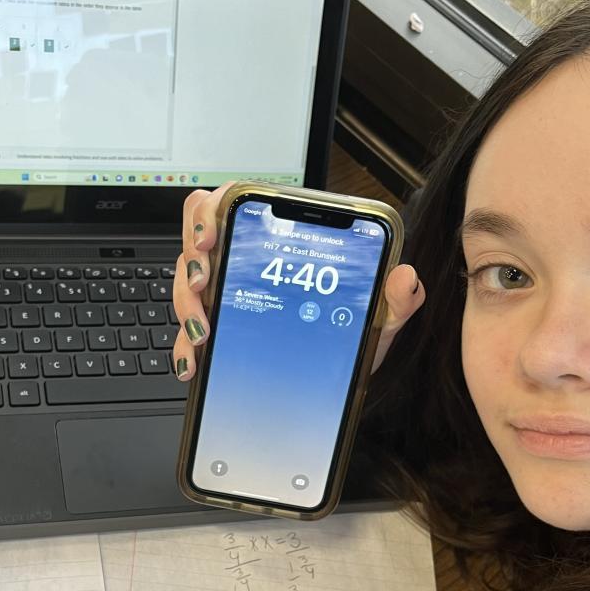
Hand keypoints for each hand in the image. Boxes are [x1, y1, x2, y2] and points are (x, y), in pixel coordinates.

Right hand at [172, 183, 424, 379]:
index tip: (212, 235)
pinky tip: (193, 364)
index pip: (233, 203)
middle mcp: (244, 262)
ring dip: (188, 307)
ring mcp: (225, 297)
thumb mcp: (374, 320)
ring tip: (204, 333)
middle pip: (197, 242)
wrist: (331, 388)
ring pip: (187, 286)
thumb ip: (394, 301)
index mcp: (278, 243)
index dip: (212, 211)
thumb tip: (405, 278)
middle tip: (205, 283)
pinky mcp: (215, 334)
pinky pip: (187, 334)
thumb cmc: (347, 342)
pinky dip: (184, 349)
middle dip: (193, 260)